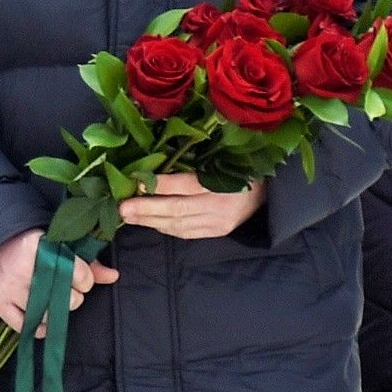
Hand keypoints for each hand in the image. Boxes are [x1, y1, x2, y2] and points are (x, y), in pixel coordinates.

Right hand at [0, 230, 115, 335]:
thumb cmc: (27, 242)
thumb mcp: (57, 244)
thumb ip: (86, 261)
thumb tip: (113, 276)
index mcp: (38, 245)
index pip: (77, 274)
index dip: (86, 279)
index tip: (82, 277)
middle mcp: (23, 268)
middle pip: (67, 298)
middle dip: (73, 296)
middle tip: (66, 289)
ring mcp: (9, 288)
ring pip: (48, 314)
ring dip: (57, 311)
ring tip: (53, 299)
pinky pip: (25, 326)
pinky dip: (39, 326)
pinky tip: (43, 317)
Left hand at [116, 174, 263, 242]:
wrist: (268, 193)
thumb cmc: (241, 168)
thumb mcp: (222, 159)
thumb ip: (194, 163)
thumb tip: (156, 161)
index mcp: (223, 181)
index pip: (186, 185)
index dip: (161, 185)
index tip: (137, 182)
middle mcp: (220, 205)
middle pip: (178, 209)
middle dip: (147, 209)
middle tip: (122, 208)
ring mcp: (219, 222)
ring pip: (179, 224)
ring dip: (151, 221)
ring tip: (129, 217)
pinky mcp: (217, 233)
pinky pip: (186, 233)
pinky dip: (165, 228)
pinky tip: (150, 223)